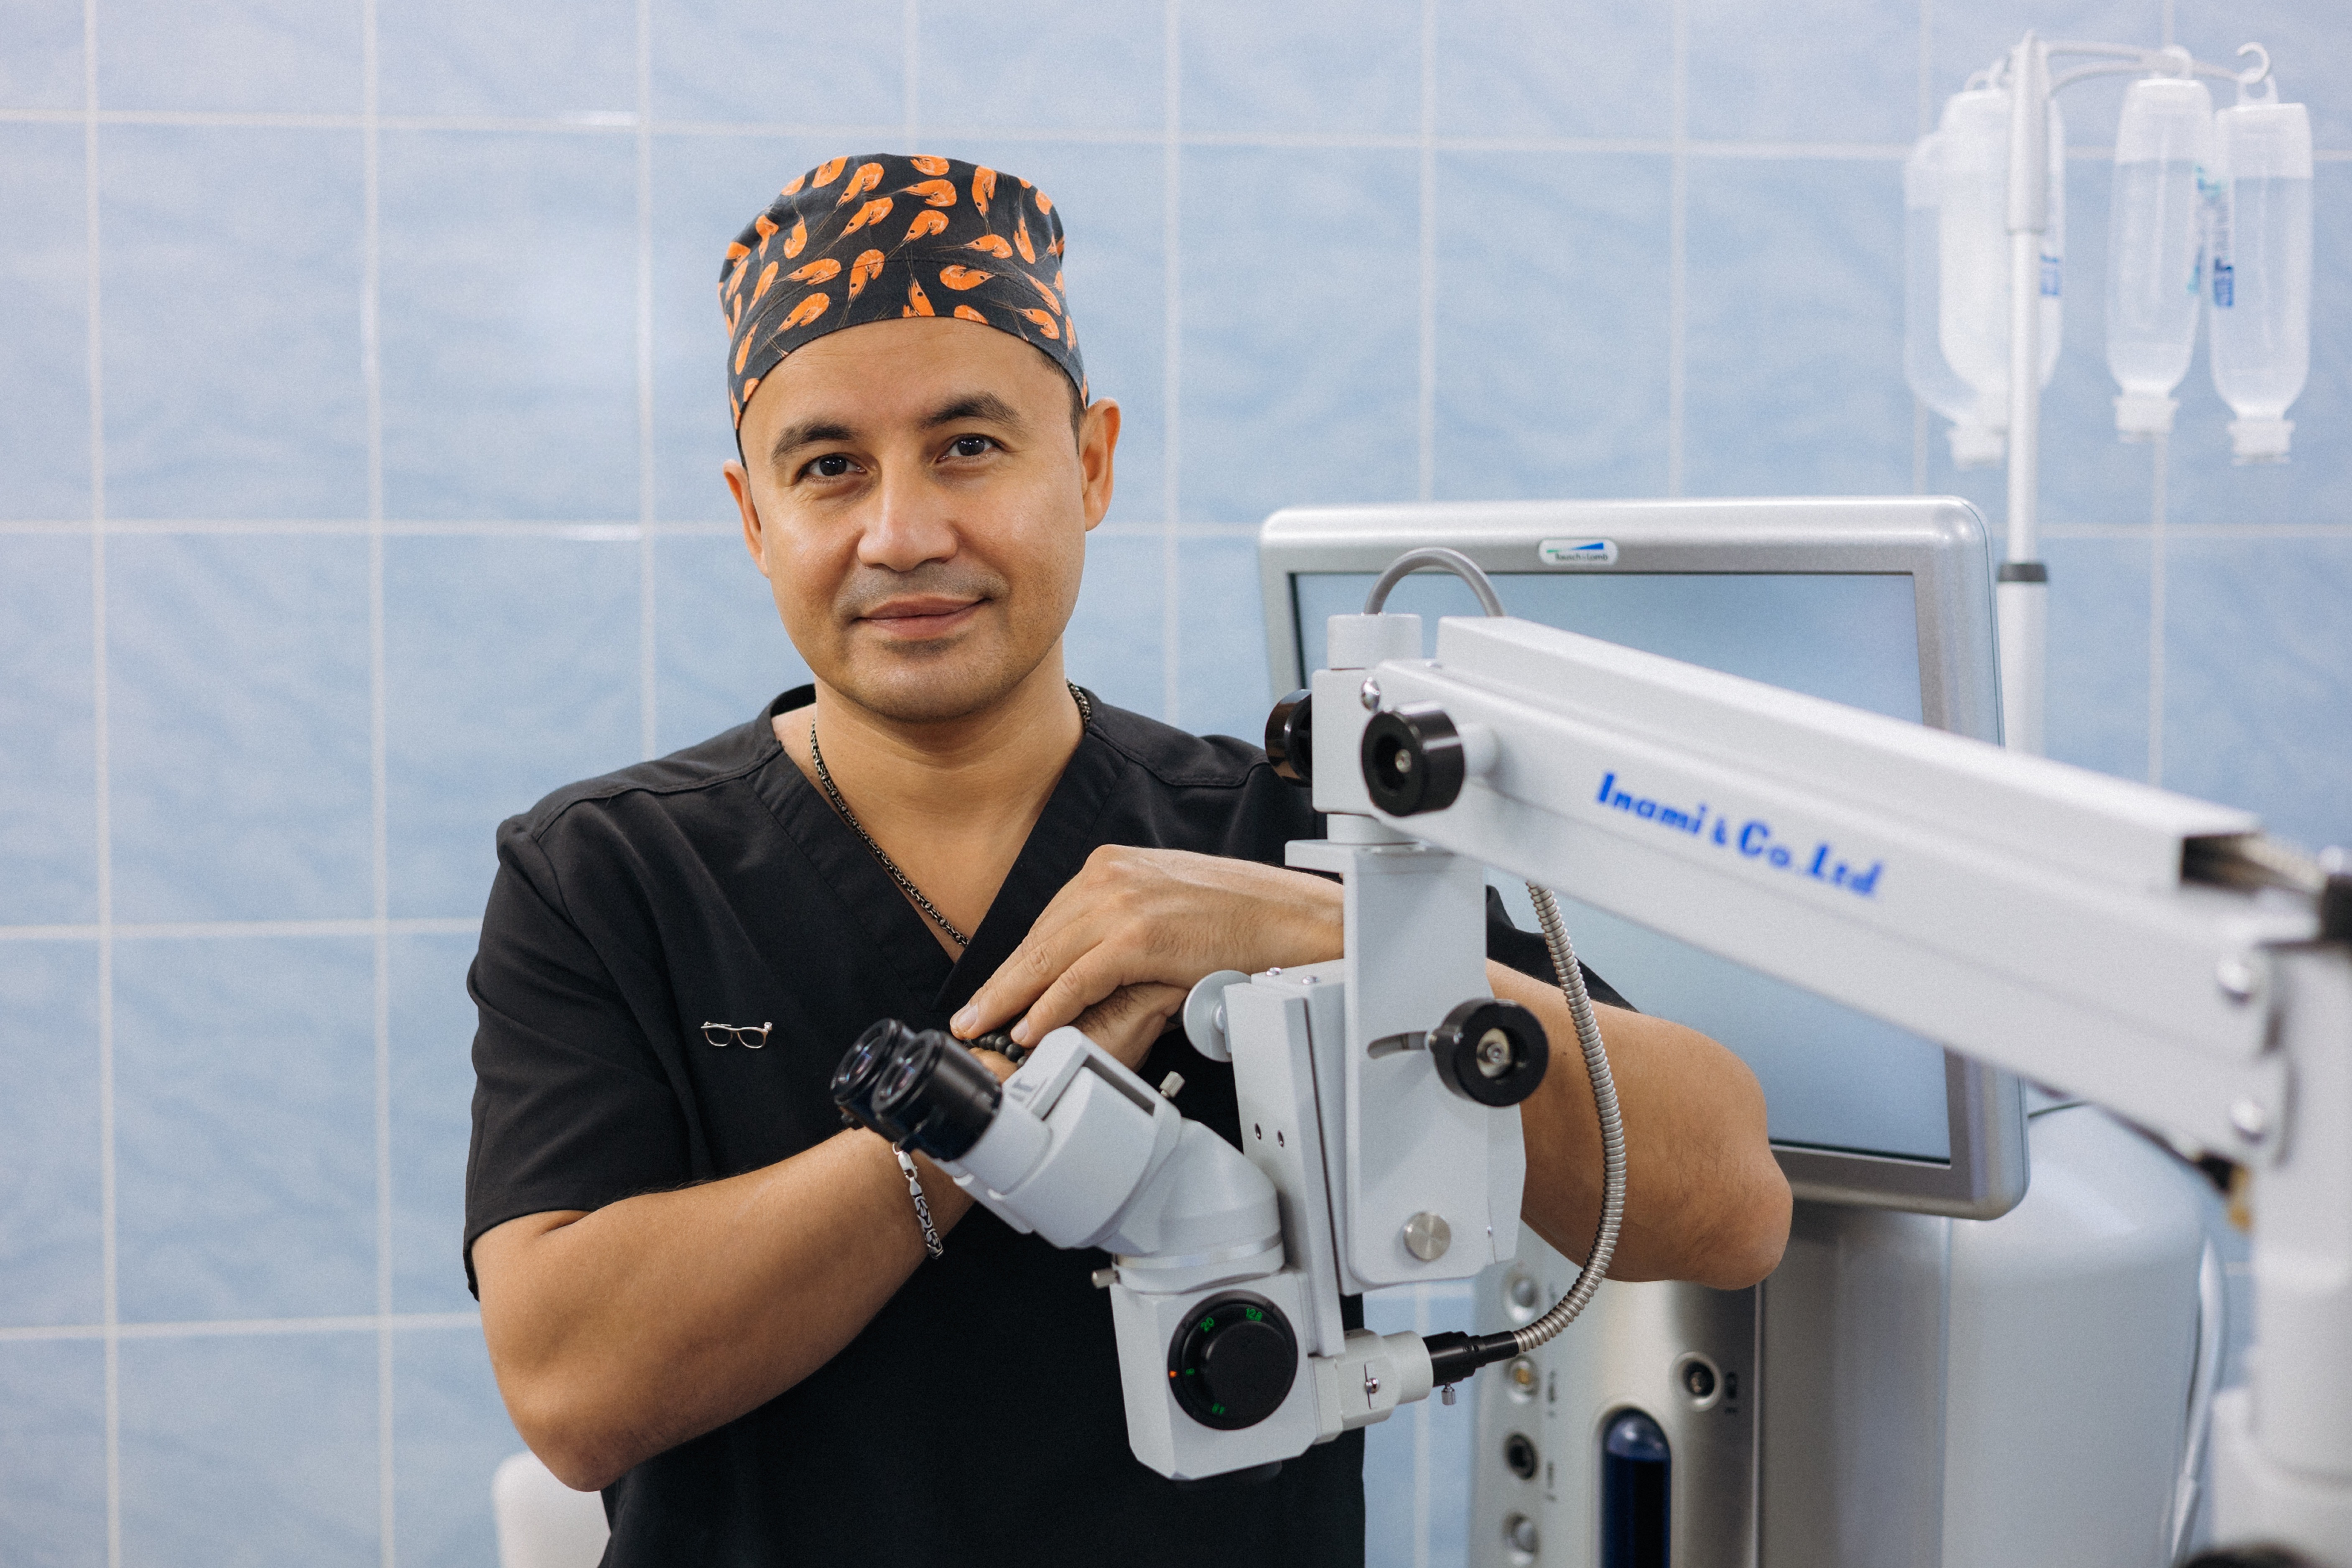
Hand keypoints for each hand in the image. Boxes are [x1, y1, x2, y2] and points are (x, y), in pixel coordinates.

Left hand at [950, 847, 1342, 1054]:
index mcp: (1112, 865)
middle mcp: (1108, 876)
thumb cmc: (1241, 916)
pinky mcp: (1139, 936)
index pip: (1049, 921)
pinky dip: (1050, 1007)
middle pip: (1039, 939)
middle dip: (1001, 983)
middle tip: (970, 1018)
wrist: (1290, 917)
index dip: (1016, 962)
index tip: (992, 991)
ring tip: (986, 1030)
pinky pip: (1079, 978)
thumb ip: (1124, 922)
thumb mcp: (1166, 905)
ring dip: (1011, 1000)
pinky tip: (1030, 1028)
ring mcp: (1122, 903)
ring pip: (1048, 958)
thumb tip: (1094, 959)